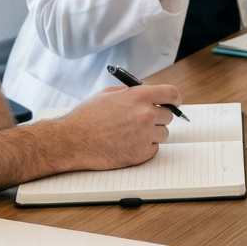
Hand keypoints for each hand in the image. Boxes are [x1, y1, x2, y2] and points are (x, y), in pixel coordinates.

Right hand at [55, 84, 179, 169]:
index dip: (175, 99)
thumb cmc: (87, 117)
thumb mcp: (109, 94)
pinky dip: (145, 148)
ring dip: (152, 134)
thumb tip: (150, 94)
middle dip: (158, 118)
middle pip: (168, 116)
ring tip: (130, 134)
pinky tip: (127, 144)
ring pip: (164, 133)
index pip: (172, 93)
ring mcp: (145, 135)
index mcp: (139, 96)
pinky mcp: (141, 153)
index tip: (174, 102)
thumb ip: (133, 92)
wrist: (72, 141)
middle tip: (141, 121)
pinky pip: (155, 149)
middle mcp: (146, 114)